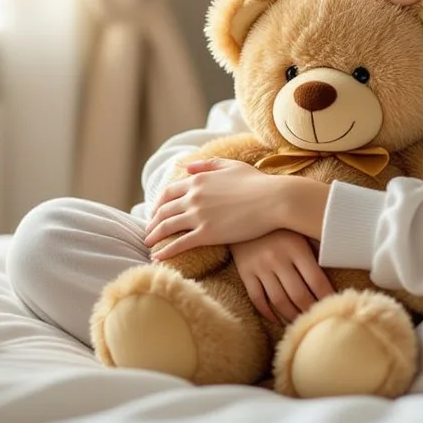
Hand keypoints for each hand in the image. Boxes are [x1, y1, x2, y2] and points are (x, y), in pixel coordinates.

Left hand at [144, 158, 282, 257]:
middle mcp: (193, 196)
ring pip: (167, 226)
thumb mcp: (231, 166)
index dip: (159, 203)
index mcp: (198, 179)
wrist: (274, 199)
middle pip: (164, 210)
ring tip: (148, 243)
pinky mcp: (206, 233)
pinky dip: (166, 251)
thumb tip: (187, 166)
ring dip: (154, 236)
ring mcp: (198, 215)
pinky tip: (158, 257)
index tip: (155, 212)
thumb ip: (207, 165)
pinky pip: (179, 243)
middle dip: (153, 221)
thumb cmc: (258, 183)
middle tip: (148, 231)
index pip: (169, 192)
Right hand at [231, 230, 333, 323]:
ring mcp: (259, 267)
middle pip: (298, 295)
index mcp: (296, 248)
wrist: (245, 213)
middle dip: (311, 311)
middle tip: (319, 321)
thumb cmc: (281, 225)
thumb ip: (318, 246)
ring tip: (301, 323)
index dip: (327, 298)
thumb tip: (342, 261)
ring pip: (279, 301)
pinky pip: (257, 299)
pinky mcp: (245, 272)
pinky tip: (277, 319)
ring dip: (292, 316)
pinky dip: (267, 312)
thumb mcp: (301, 230)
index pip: (316, 281)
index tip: (335, 307)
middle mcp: (277, 258)